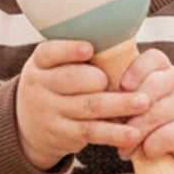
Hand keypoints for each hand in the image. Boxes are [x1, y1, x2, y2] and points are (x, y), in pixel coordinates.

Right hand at [16, 39, 152, 170]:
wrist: (29, 127)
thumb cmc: (55, 86)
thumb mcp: (53, 68)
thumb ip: (77, 57)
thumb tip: (121, 39)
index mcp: (40, 63)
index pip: (49, 53)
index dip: (68, 50)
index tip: (89, 48)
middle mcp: (40, 87)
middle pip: (72, 80)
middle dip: (100, 79)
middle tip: (129, 82)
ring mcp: (50, 112)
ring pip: (88, 106)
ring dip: (119, 105)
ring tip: (143, 102)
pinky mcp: (63, 135)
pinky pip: (92, 132)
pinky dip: (115, 133)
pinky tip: (134, 133)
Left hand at [112, 49, 173, 173]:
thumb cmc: (155, 113)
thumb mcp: (144, 97)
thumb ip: (124, 94)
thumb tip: (95, 100)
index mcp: (163, 69)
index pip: (153, 59)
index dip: (137, 70)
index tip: (123, 86)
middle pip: (153, 86)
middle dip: (129, 108)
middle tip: (114, 125)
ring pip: (156, 113)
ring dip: (135, 133)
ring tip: (124, 147)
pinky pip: (166, 136)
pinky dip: (150, 147)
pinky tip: (144, 153)